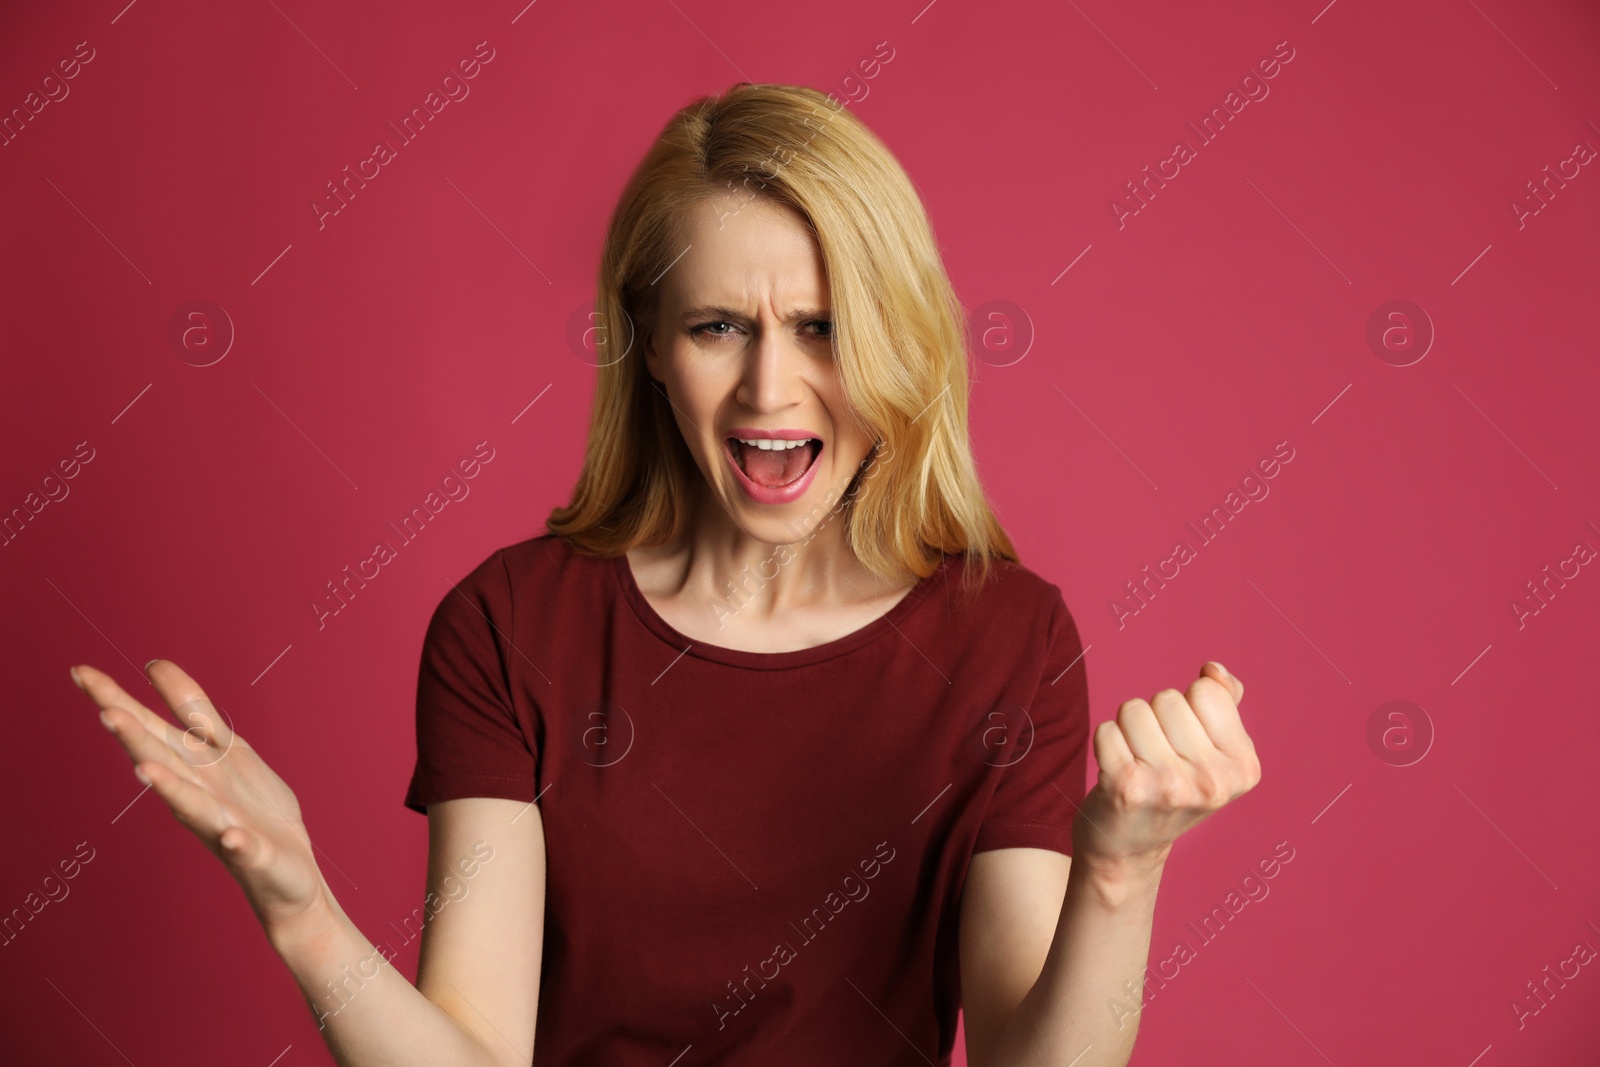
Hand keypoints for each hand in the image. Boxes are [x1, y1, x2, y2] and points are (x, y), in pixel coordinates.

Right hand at [74, 659, 333, 938]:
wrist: (287, 875)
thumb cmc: (252, 807)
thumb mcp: (227, 746)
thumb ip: (192, 709)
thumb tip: (153, 665)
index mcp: (196, 764)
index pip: (152, 725)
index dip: (119, 699)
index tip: (81, 671)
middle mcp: (201, 792)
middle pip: (161, 759)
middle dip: (134, 737)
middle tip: (104, 711)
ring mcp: (225, 824)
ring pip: (191, 804)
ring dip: (169, 788)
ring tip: (145, 772)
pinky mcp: (254, 854)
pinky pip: (245, 848)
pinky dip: (237, 842)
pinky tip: (233, 836)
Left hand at [1072, 661, 1259, 880]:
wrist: (1128, 849)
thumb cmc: (1171, 790)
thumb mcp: (1212, 753)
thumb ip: (1223, 704)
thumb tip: (1213, 670)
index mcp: (1244, 768)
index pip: (1206, 690)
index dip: (1187, 709)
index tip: (1184, 745)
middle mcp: (1213, 782)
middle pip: (1167, 698)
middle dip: (1155, 719)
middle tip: (1156, 760)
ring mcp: (1170, 787)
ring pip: (1133, 709)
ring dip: (1127, 730)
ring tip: (1137, 764)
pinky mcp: (1127, 788)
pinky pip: (1105, 729)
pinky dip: (1105, 743)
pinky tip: (1115, 773)